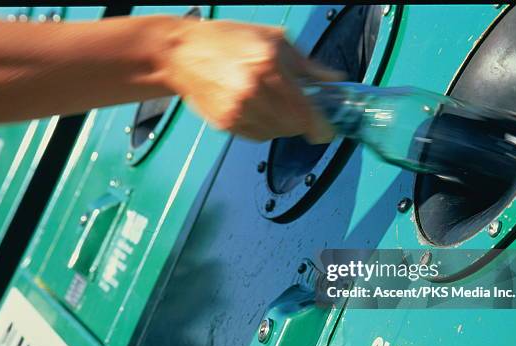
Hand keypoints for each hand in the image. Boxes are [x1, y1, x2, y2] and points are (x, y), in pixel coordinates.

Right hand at [162, 19, 343, 141]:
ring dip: (282, 124)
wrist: (183, 54)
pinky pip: (257, 136)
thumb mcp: (273, 40)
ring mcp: (237, 111)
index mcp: (268, 67)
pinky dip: (263, 127)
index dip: (320, 127)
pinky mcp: (226, 123)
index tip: (326, 132)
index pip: (304, 112)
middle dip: (301, 122)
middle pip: (293, 127)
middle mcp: (252, 92)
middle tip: (298, 110)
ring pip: (276, 134)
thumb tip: (333, 80)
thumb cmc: (225, 41)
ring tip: (271, 103)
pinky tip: (255, 108)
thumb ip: (307, 65)